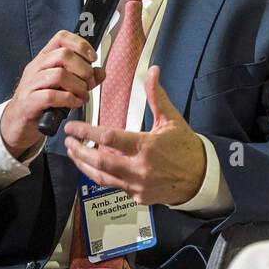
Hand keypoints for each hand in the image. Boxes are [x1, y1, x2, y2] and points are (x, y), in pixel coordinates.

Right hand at [1, 29, 104, 157]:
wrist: (19, 122)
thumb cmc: (43, 102)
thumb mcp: (66, 86)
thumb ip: (84, 78)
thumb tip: (101, 71)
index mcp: (45, 59)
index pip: (61, 37)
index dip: (80, 44)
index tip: (93, 58)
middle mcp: (36, 67)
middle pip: (63, 55)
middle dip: (83, 69)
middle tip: (89, 83)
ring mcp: (30, 84)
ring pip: (59, 74)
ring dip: (78, 86)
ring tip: (83, 96)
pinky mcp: (29, 101)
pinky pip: (51, 95)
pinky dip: (69, 99)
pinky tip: (74, 103)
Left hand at [63, 64, 206, 205]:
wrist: (201, 178)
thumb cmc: (187, 148)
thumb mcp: (172, 120)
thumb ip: (156, 96)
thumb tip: (152, 72)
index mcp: (147, 147)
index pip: (108, 138)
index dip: (87, 131)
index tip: (73, 127)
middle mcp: (139, 169)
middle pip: (98, 161)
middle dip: (78, 151)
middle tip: (68, 141)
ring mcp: (138, 185)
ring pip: (101, 177)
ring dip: (84, 165)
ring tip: (74, 154)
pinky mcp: (138, 197)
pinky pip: (115, 186)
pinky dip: (103, 175)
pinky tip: (95, 166)